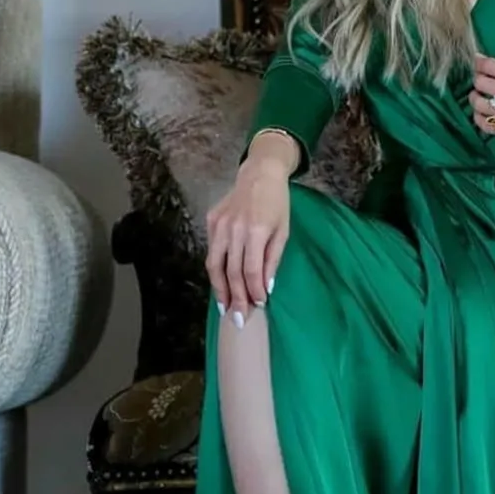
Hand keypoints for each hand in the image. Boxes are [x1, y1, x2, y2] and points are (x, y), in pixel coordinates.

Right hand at [205, 144, 291, 324]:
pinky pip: (212, 251)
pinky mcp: (211, 221)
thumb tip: (266, 288)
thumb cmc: (277, 204)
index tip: (258, 306)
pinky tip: (221, 283)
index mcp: (255, 231)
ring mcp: (219, 225)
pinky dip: (216, 270)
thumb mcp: (283, 231)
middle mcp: (233, 229)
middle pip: (231, 271)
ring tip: (224, 307)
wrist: (260, 173)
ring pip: (214, 264)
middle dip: (235, 298)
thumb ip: (273, 260)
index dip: (253, 291)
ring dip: (219, 289)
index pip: (251, 270)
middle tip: (238, 319)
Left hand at [469, 53, 494, 143]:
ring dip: (475, 99)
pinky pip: (486, 125)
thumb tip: (482, 62)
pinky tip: (481, 114)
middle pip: (481, 83)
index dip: (478, 64)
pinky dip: (479, 118)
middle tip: (479, 82)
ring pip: (480, 105)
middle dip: (477, 80)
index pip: (489, 66)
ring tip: (478, 97)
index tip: (476, 65)